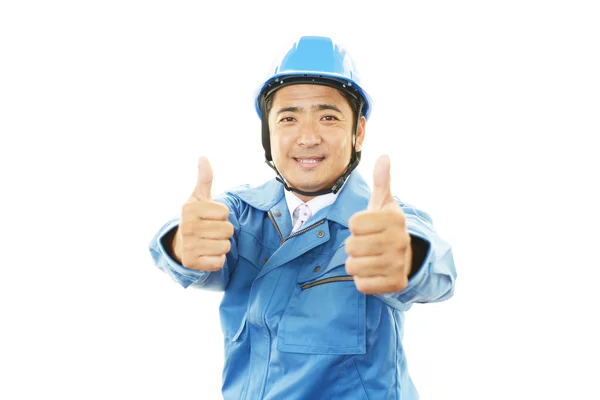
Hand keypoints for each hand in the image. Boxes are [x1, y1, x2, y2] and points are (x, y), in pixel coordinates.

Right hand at [172, 157, 233, 270]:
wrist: (180, 245)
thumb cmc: (195, 218)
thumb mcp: (198, 198)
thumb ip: (204, 179)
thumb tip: (203, 157)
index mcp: (190, 209)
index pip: (225, 212)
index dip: (222, 215)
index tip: (210, 217)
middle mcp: (187, 227)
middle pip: (228, 230)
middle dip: (223, 231)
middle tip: (210, 231)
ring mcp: (188, 246)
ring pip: (226, 246)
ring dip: (221, 246)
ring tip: (208, 242)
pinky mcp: (192, 263)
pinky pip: (219, 262)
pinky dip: (216, 260)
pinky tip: (206, 255)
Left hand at [344, 155, 412, 293]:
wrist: (406, 256)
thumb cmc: (386, 227)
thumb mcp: (383, 203)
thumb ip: (381, 181)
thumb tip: (384, 156)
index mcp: (395, 219)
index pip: (354, 223)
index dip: (355, 225)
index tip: (367, 226)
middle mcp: (400, 241)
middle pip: (351, 246)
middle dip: (353, 246)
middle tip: (366, 244)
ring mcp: (399, 264)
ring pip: (353, 266)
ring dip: (356, 263)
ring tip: (368, 258)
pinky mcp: (395, 284)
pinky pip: (361, 284)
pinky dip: (362, 280)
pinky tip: (373, 272)